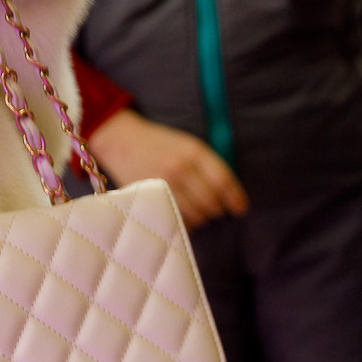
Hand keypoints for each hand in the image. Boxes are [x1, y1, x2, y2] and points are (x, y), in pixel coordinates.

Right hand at [88, 110, 248, 227]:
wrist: (121, 139)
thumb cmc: (161, 144)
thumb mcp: (189, 145)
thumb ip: (209, 166)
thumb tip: (230, 195)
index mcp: (194, 152)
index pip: (223, 181)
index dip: (235, 198)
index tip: (241, 208)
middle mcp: (179, 168)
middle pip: (210, 202)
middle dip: (218, 209)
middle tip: (216, 209)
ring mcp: (162, 184)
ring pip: (194, 214)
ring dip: (202, 217)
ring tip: (200, 211)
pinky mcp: (148, 197)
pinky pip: (175, 219)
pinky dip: (185, 222)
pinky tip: (184, 214)